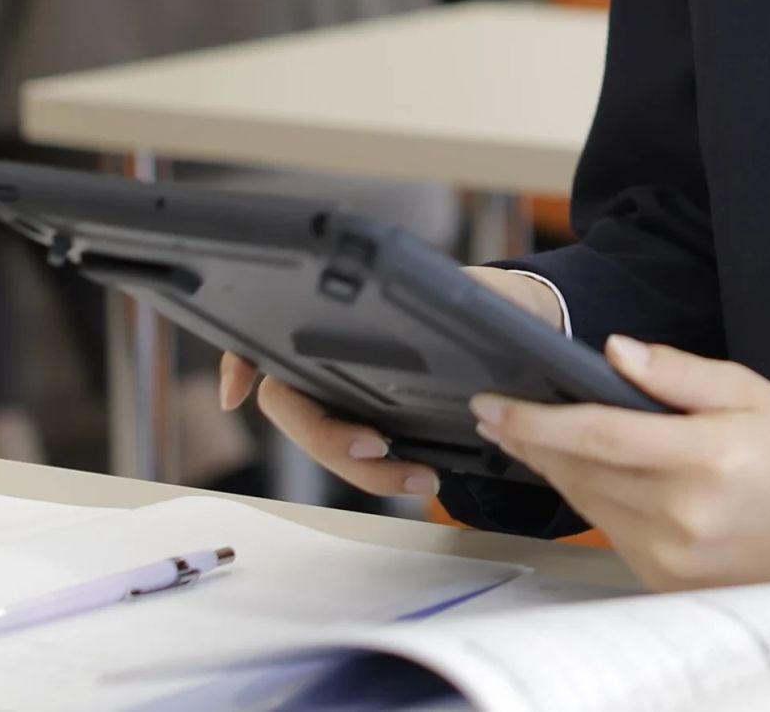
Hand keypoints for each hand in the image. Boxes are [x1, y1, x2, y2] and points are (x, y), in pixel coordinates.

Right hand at [223, 265, 562, 502]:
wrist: (532, 321)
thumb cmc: (496, 298)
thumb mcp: (481, 290)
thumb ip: (463, 295)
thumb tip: (458, 303)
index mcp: (350, 320)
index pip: (272, 337)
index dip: (240, 362)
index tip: (236, 391)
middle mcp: (339, 359)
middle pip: (297, 408)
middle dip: (327, 439)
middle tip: (378, 450)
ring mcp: (356, 394)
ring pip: (329, 441)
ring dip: (365, 471)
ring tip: (423, 479)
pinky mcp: (384, 421)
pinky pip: (363, 453)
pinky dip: (376, 473)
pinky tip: (412, 477)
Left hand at [472, 337, 769, 589]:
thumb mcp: (747, 390)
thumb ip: (678, 372)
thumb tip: (615, 350)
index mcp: (705, 456)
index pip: (599, 436)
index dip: (539, 420)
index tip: (496, 403)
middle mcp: (682, 512)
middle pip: (581, 472)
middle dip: (531, 440)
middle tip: (494, 412)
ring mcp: (670, 553)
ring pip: (586, 503)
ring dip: (551, 468)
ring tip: (524, 437)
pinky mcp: (663, 578)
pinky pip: (608, 530)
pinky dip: (586, 498)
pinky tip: (575, 473)